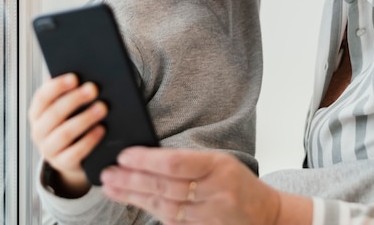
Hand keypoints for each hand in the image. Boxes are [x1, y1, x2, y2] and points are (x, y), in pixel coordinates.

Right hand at [28, 73, 106, 195]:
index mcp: (37, 113)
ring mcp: (48, 150)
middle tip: (94, 89)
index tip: (75, 77)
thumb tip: (82, 69)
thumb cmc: (71, 120)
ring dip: (85, 119)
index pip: (42, 97)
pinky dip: (90, 140)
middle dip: (75, 99)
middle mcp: (38, 131)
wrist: (70, 154)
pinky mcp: (62, 164)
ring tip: (103, 107)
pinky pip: (75, 152)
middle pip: (54, 113)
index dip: (57, 87)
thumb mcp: (66, 107)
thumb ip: (69, 91)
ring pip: (65, 133)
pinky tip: (102, 129)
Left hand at [100, 147, 311, 224]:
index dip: (147, 160)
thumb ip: (189, 161)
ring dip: (133, 197)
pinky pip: (171, 221)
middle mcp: (213, 192)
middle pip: (165, 186)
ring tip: (111, 187)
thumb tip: (147, 158)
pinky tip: (132, 203)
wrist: (265, 215)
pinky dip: (150, 211)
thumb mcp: (220, 162)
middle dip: (132, 180)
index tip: (124, 155)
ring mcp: (208, 215)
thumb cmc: (239, 183)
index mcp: (218, 166)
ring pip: (163, 206)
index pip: (176, 163)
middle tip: (108, 173)